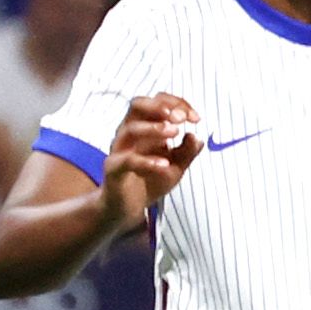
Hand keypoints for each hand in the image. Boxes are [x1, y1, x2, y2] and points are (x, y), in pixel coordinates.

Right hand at [102, 92, 201, 228]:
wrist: (129, 207)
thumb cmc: (152, 180)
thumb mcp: (177, 166)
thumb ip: (187, 152)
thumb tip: (196, 137)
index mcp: (146, 126)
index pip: (158, 102)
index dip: (178, 105)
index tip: (196, 118)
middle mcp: (130, 133)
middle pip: (137, 105)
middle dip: (160, 106)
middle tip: (180, 118)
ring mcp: (120, 149)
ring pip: (130, 129)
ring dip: (154, 128)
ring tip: (175, 133)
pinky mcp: (113, 168)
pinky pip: (126, 160)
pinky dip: (146, 161)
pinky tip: (164, 164)